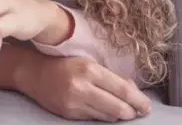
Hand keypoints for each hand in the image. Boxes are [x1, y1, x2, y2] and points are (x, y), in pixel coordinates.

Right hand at [20, 56, 151, 121]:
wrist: (34, 73)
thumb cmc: (65, 64)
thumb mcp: (89, 63)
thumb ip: (111, 76)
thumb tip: (133, 90)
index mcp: (89, 70)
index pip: (121, 89)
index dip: (138, 100)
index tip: (147, 106)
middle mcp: (81, 87)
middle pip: (117, 107)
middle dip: (131, 112)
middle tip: (138, 111)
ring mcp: (74, 103)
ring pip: (107, 116)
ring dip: (118, 115)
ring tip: (123, 110)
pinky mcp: (69, 114)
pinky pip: (94, 119)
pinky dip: (104, 116)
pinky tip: (105, 110)